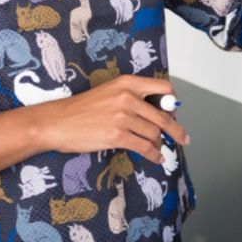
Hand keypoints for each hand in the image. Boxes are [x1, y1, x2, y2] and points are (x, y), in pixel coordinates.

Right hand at [36, 75, 189, 162]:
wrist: (57, 122)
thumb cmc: (81, 109)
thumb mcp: (110, 92)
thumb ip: (132, 98)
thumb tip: (155, 112)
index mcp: (128, 83)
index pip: (164, 89)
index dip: (173, 103)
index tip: (175, 112)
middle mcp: (128, 97)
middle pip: (164, 115)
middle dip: (176, 130)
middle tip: (183, 138)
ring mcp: (123, 117)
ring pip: (154, 133)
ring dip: (160, 144)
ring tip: (160, 150)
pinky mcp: (117, 136)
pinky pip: (144, 147)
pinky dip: (154, 155)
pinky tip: (156, 158)